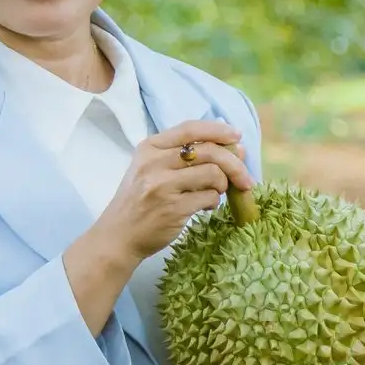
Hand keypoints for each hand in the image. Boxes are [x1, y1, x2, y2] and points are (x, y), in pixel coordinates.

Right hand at [96, 119, 253, 261]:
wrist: (118, 235)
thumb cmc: (139, 200)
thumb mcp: (150, 168)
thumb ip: (184, 155)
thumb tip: (235, 149)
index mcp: (149, 147)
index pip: (190, 129)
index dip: (218, 130)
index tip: (237, 136)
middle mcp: (154, 163)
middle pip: (209, 151)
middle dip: (234, 164)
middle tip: (245, 178)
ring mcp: (162, 186)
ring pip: (213, 174)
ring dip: (223, 185)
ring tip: (215, 192)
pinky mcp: (173, 209)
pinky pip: (209, 198)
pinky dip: (213, 202)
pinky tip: (204, 206)